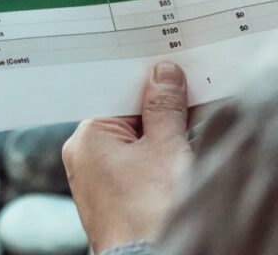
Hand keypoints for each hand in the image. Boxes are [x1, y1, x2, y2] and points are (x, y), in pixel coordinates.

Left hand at [62, 62, 193, 251]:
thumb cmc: (152, 212)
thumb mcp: (166, 148)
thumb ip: (165, 106)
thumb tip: (164, 74)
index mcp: (87, 137)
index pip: (118, 92)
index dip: (148, 79)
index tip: (174, 66)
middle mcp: (84, 156)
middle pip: (126, 115)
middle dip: (159, 105)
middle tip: (190, 87)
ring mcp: (98, 179)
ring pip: (134, 140)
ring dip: (162, 131)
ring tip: (193, 117)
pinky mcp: (114, 199)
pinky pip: (136, 163)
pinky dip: (157, 155)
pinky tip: (181, 147)